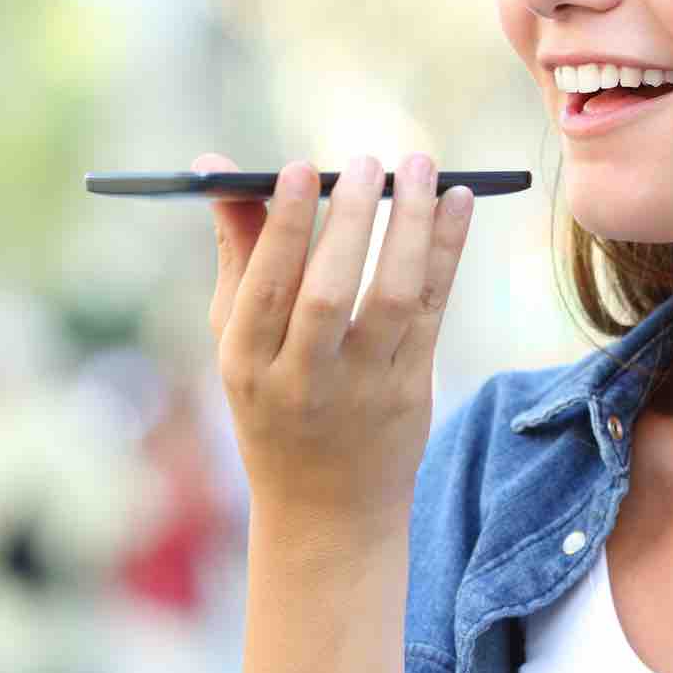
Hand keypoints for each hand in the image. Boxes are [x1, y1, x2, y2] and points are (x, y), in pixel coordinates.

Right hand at [195, 152, 472, 535]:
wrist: (327, 512)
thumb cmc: (275, 401)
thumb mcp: (240, 340)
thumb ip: (238, 251)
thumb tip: (215, 166)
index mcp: (246, 363)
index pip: (265, 288)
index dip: (283, 226)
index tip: (301, 167)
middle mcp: (303, 380)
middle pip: (327, 293)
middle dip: (348, 220)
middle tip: (365, 160)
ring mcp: (363, 389)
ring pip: (390, 298)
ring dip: (409, 227)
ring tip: (417, 166)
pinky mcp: (412, 393)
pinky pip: (431, 310)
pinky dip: (446, 251)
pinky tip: (457, 202)